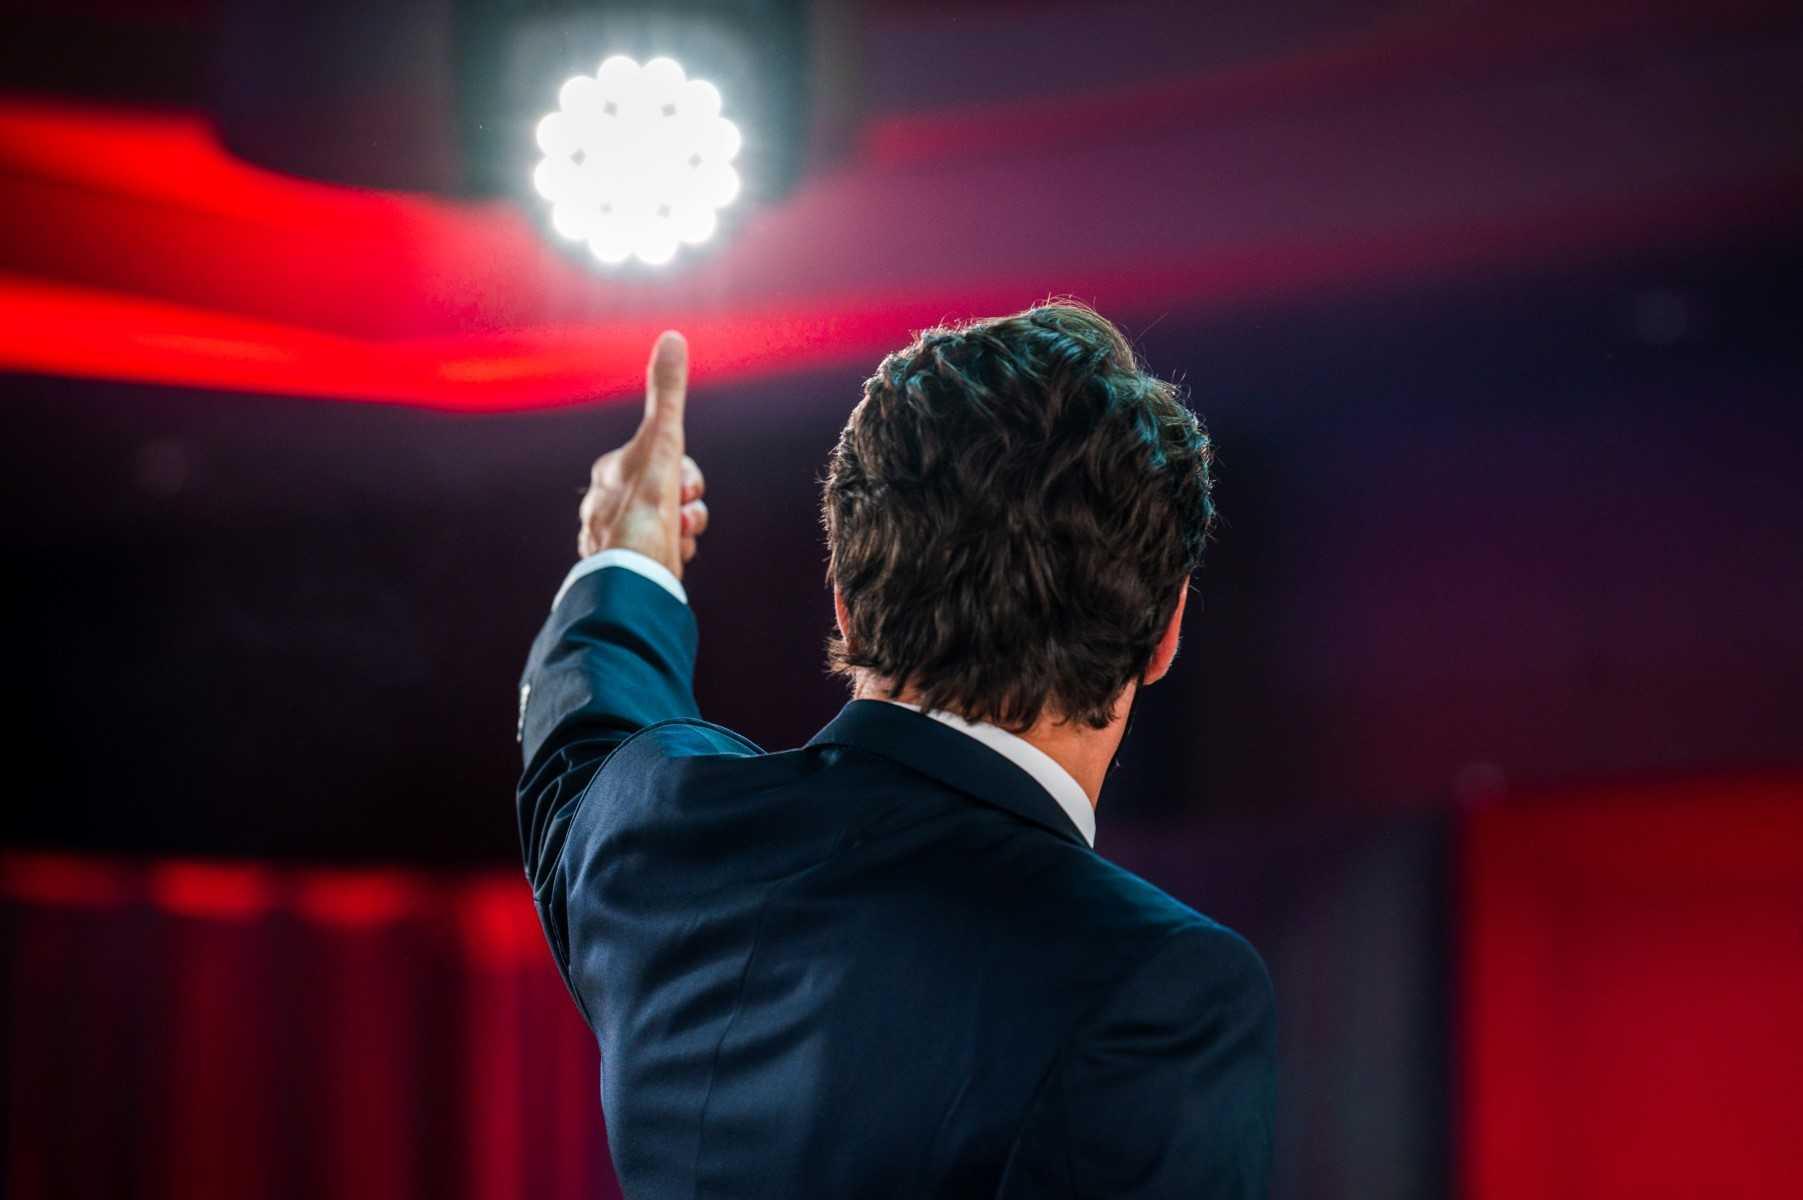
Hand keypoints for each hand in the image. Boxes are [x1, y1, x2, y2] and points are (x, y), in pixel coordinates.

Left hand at [577, 330, 708, 577]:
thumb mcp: (662, 442)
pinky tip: (669, 560)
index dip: (686, 474)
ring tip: (675, 542)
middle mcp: (607, 503)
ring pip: (669, 524)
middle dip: (687, 506)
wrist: (634, 580)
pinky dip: (673, 555)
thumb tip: (672, 337)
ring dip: (683, 531)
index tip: (682, 489)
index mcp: (610, 472)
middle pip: (670, 492)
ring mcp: (615, 538)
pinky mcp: (626, 568)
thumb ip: (667, 393)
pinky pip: (662, 554)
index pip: (665, 458)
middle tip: (682, 517)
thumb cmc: (646, 511)